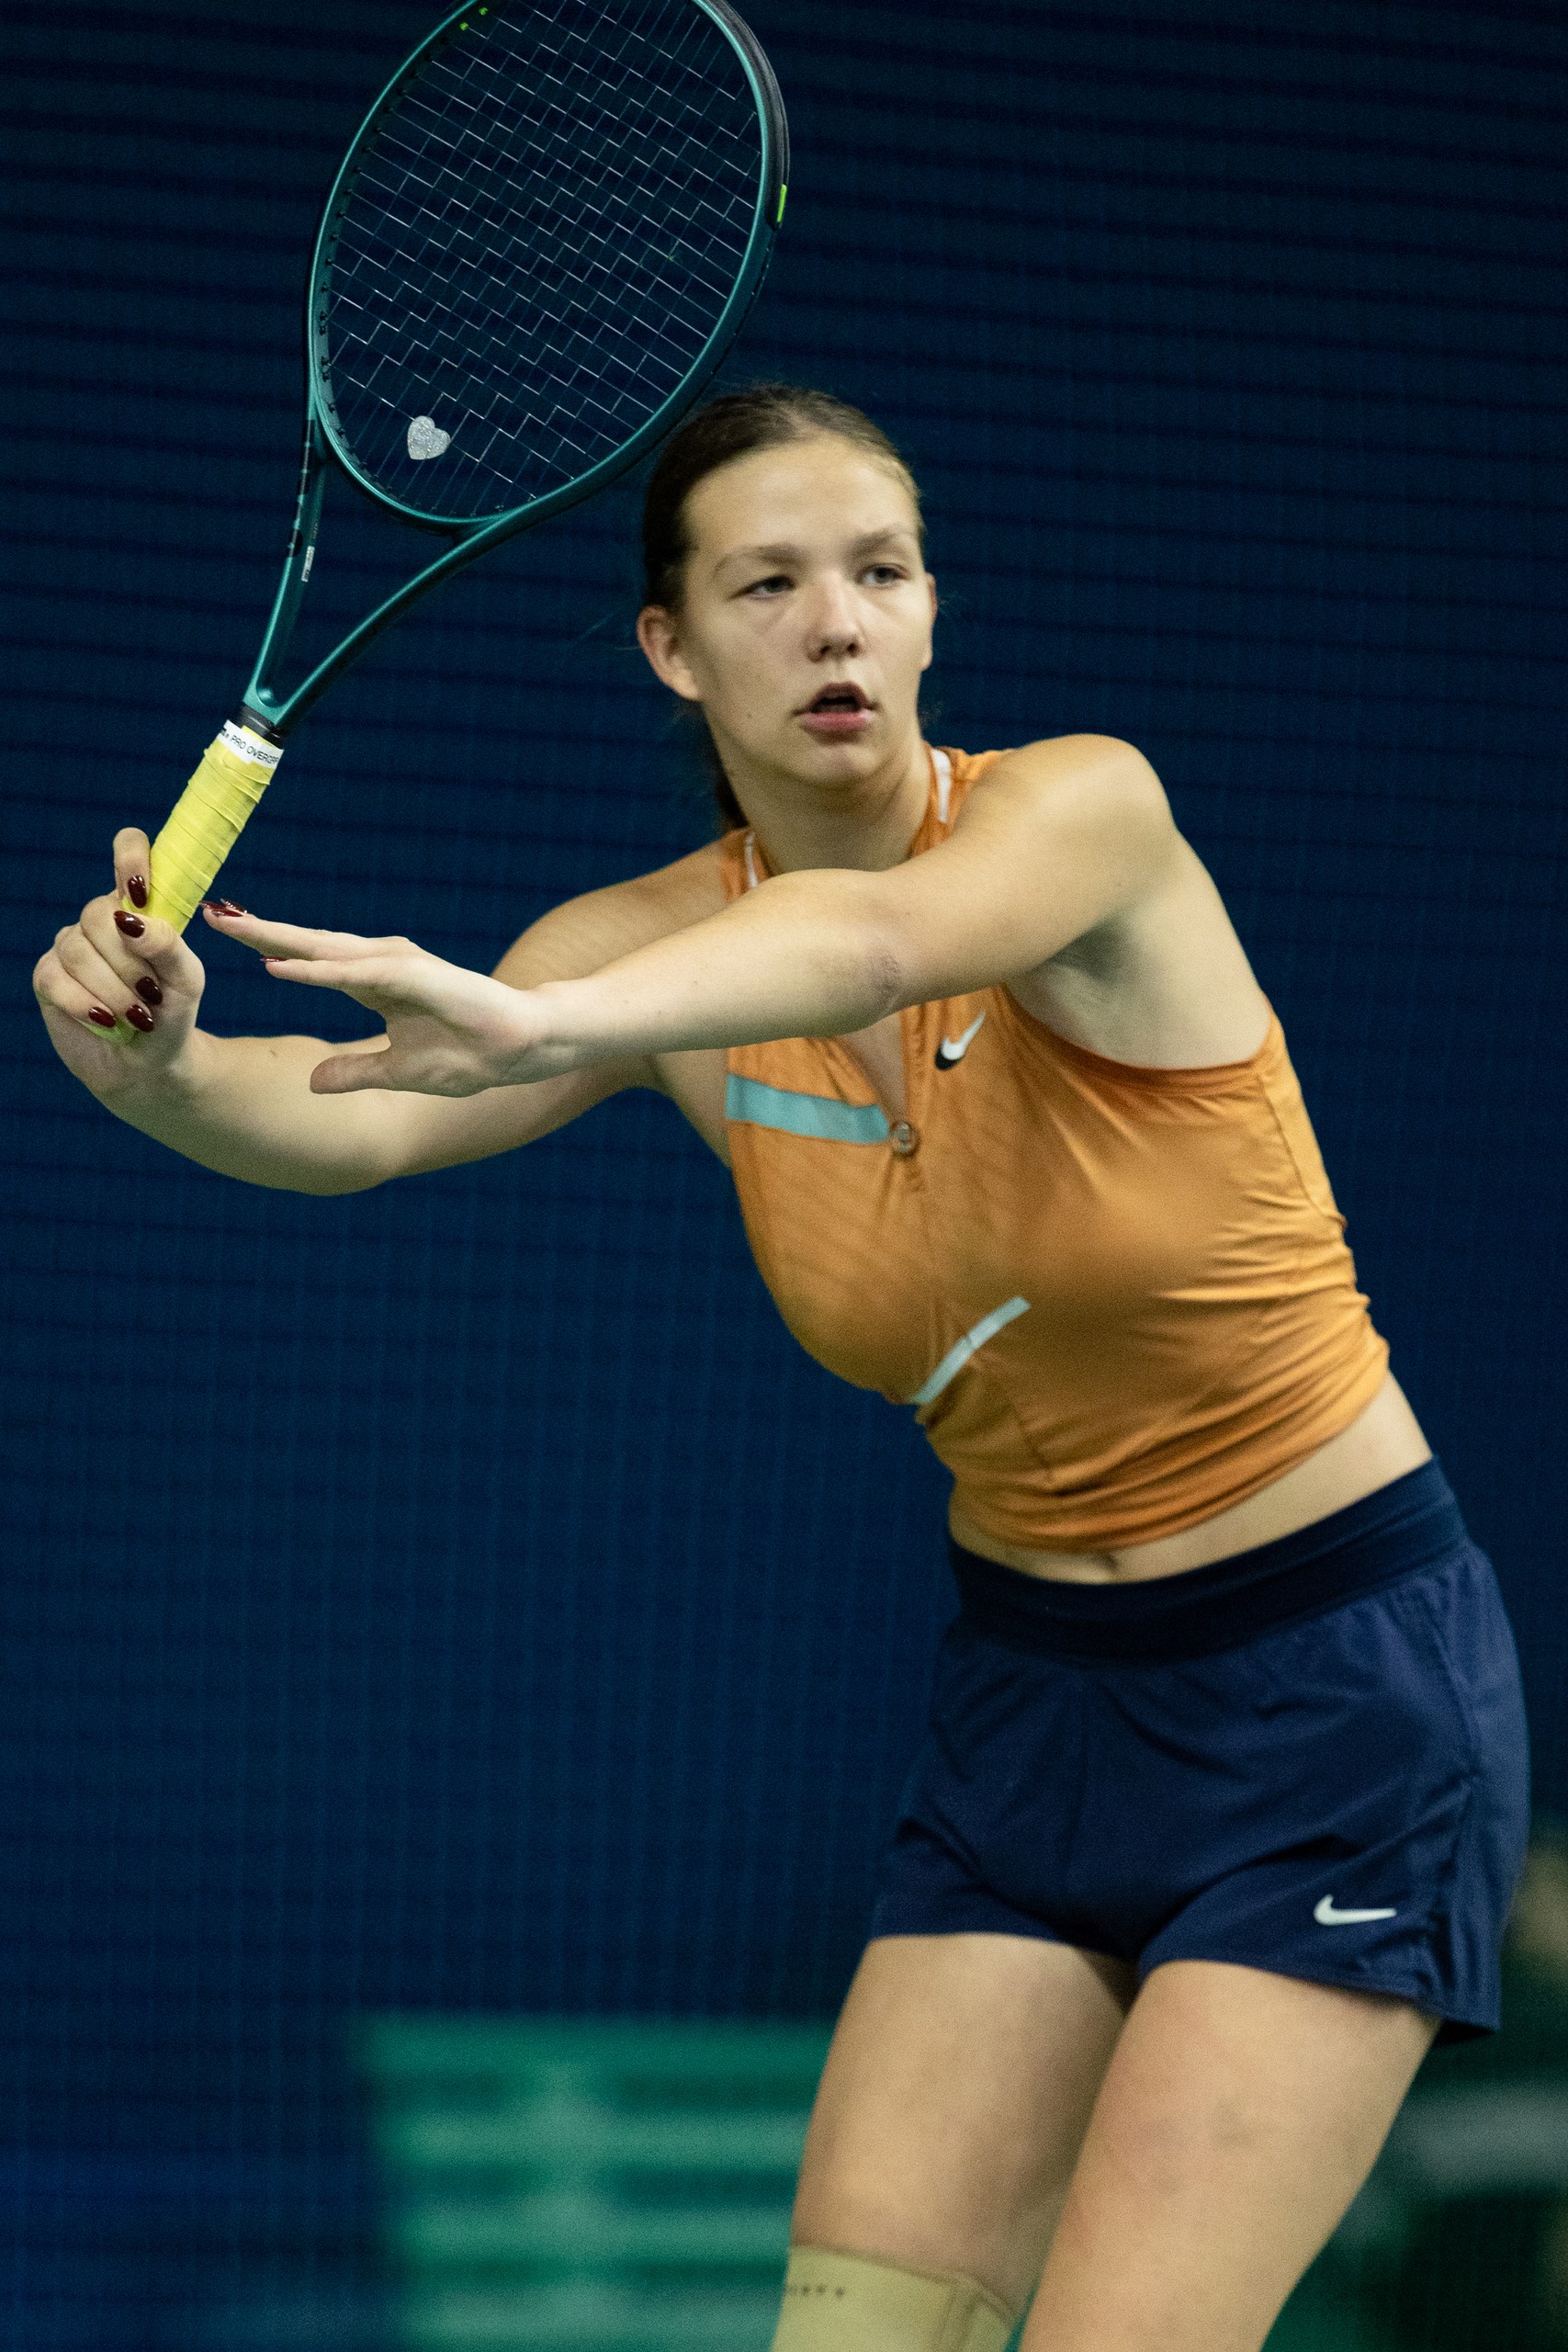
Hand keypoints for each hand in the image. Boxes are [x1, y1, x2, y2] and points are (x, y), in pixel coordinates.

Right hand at [33, 826, 207, 1094]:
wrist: (150, 1065)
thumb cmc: (172, 1014)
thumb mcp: (187, 981)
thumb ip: (169, 946)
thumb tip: (132, 920)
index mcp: (139, 907)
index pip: (129, 852)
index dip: (130, 855)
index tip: (139, 888)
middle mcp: (100, 921)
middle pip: (99, 913)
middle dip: (129, 961)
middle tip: (151, 994)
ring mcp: (70, 947)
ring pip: (78, 950)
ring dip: (113, 990)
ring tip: (136, 1017)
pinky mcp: (48, 978)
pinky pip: (56, 979)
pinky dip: (86, 1004)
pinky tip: (106, 1022)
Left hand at [213, 910, 548, 1094]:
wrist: (522, 1048)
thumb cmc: (469, 1055)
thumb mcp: (397, 1071)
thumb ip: (355, 1072)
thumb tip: (313, 1082)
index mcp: (373, 983)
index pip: (309, 960)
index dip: (267, 947)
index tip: (222, 935)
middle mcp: (380, 965)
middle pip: (308, 945)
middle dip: (259, 930)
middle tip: (210, 912)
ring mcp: (397, 967)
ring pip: (325, 950)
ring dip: (278, 938)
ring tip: (233, 926)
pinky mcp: (414, 978)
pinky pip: (355, 974)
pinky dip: (316, 972)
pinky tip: (280, 967)